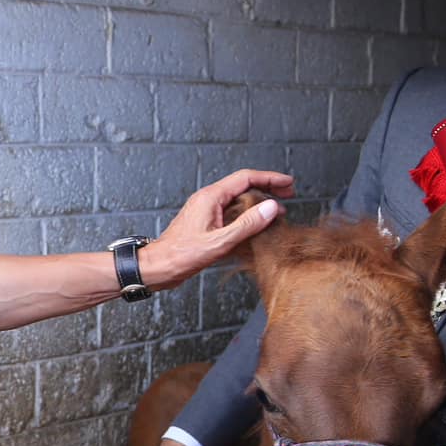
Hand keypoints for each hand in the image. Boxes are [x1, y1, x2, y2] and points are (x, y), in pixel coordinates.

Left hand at [140, 168, 293, 287]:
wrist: (157, 267)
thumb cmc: (181, 255)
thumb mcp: (220, 241)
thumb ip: (248, 224)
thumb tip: (271, 207)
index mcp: (211, 197)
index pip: (246, 178)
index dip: (270, 178)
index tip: (288, 183)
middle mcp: (208, 200)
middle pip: (243, 186)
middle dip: (267, 188)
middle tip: (288, 194)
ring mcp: (207, 212)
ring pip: (238, 201)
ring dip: (258, 204)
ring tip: (277, 213)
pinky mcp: (206, 224)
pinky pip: (231, 215)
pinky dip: (247, 217)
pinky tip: (258, 227)